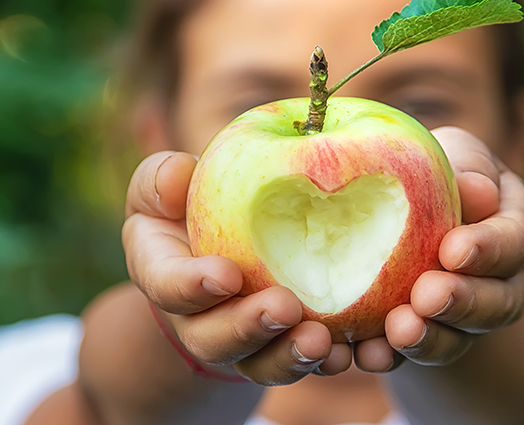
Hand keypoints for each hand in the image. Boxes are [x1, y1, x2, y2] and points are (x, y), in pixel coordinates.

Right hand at [122, 152, 352, 385]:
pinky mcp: (281, 343)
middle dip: (248, 328)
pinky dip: (329, 360)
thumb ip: (161, 179)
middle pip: (214, 339)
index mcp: (165, 275)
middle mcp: (199, 319)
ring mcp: (243, 339)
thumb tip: (178, 173)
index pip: (166, 286)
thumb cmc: (190, 208)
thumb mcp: (166, 185)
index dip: (192, 286)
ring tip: (322, 341)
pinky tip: (350, 351)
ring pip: (260, 362)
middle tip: (285, 308)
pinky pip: (301, 360)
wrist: (220, 247)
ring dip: (290, 356)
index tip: (227, 275)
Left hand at [351, 126, 523, 371]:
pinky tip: (369, 354)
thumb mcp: (455, 154)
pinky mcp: (430, 334)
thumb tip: (475, 191)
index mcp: (515, 228)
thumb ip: (468, 168)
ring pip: (459, 337)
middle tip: (426, 296)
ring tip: (399, 330)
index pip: (515, 240)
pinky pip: (416, 353)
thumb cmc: (438, 172)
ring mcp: (468, 316)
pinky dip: (393, 356)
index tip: (454, 250)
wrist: (411, 211)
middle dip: (462, 301)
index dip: (489, 249)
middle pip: (496, 302)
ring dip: (430, 338)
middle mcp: (503, 280)